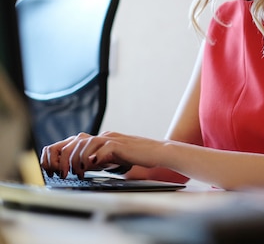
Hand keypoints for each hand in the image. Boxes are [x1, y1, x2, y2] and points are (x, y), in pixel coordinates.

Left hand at [40, 131, 162, 178]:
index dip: (63, 154)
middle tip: (63, 174)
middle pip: (76, 141)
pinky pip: (101, 150)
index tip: (57, 169)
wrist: (158, 152)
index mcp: (102, 138)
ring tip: (78, 173)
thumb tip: (84, 166)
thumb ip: (100, 159)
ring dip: (77, 160)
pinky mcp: (120, 146)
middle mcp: (105, 136)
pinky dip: (94, 159)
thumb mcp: (115, 158)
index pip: (75, 141)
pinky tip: (93, 168)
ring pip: (85, 144)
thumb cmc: (139, 157)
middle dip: (65, 159)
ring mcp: (112, 139)